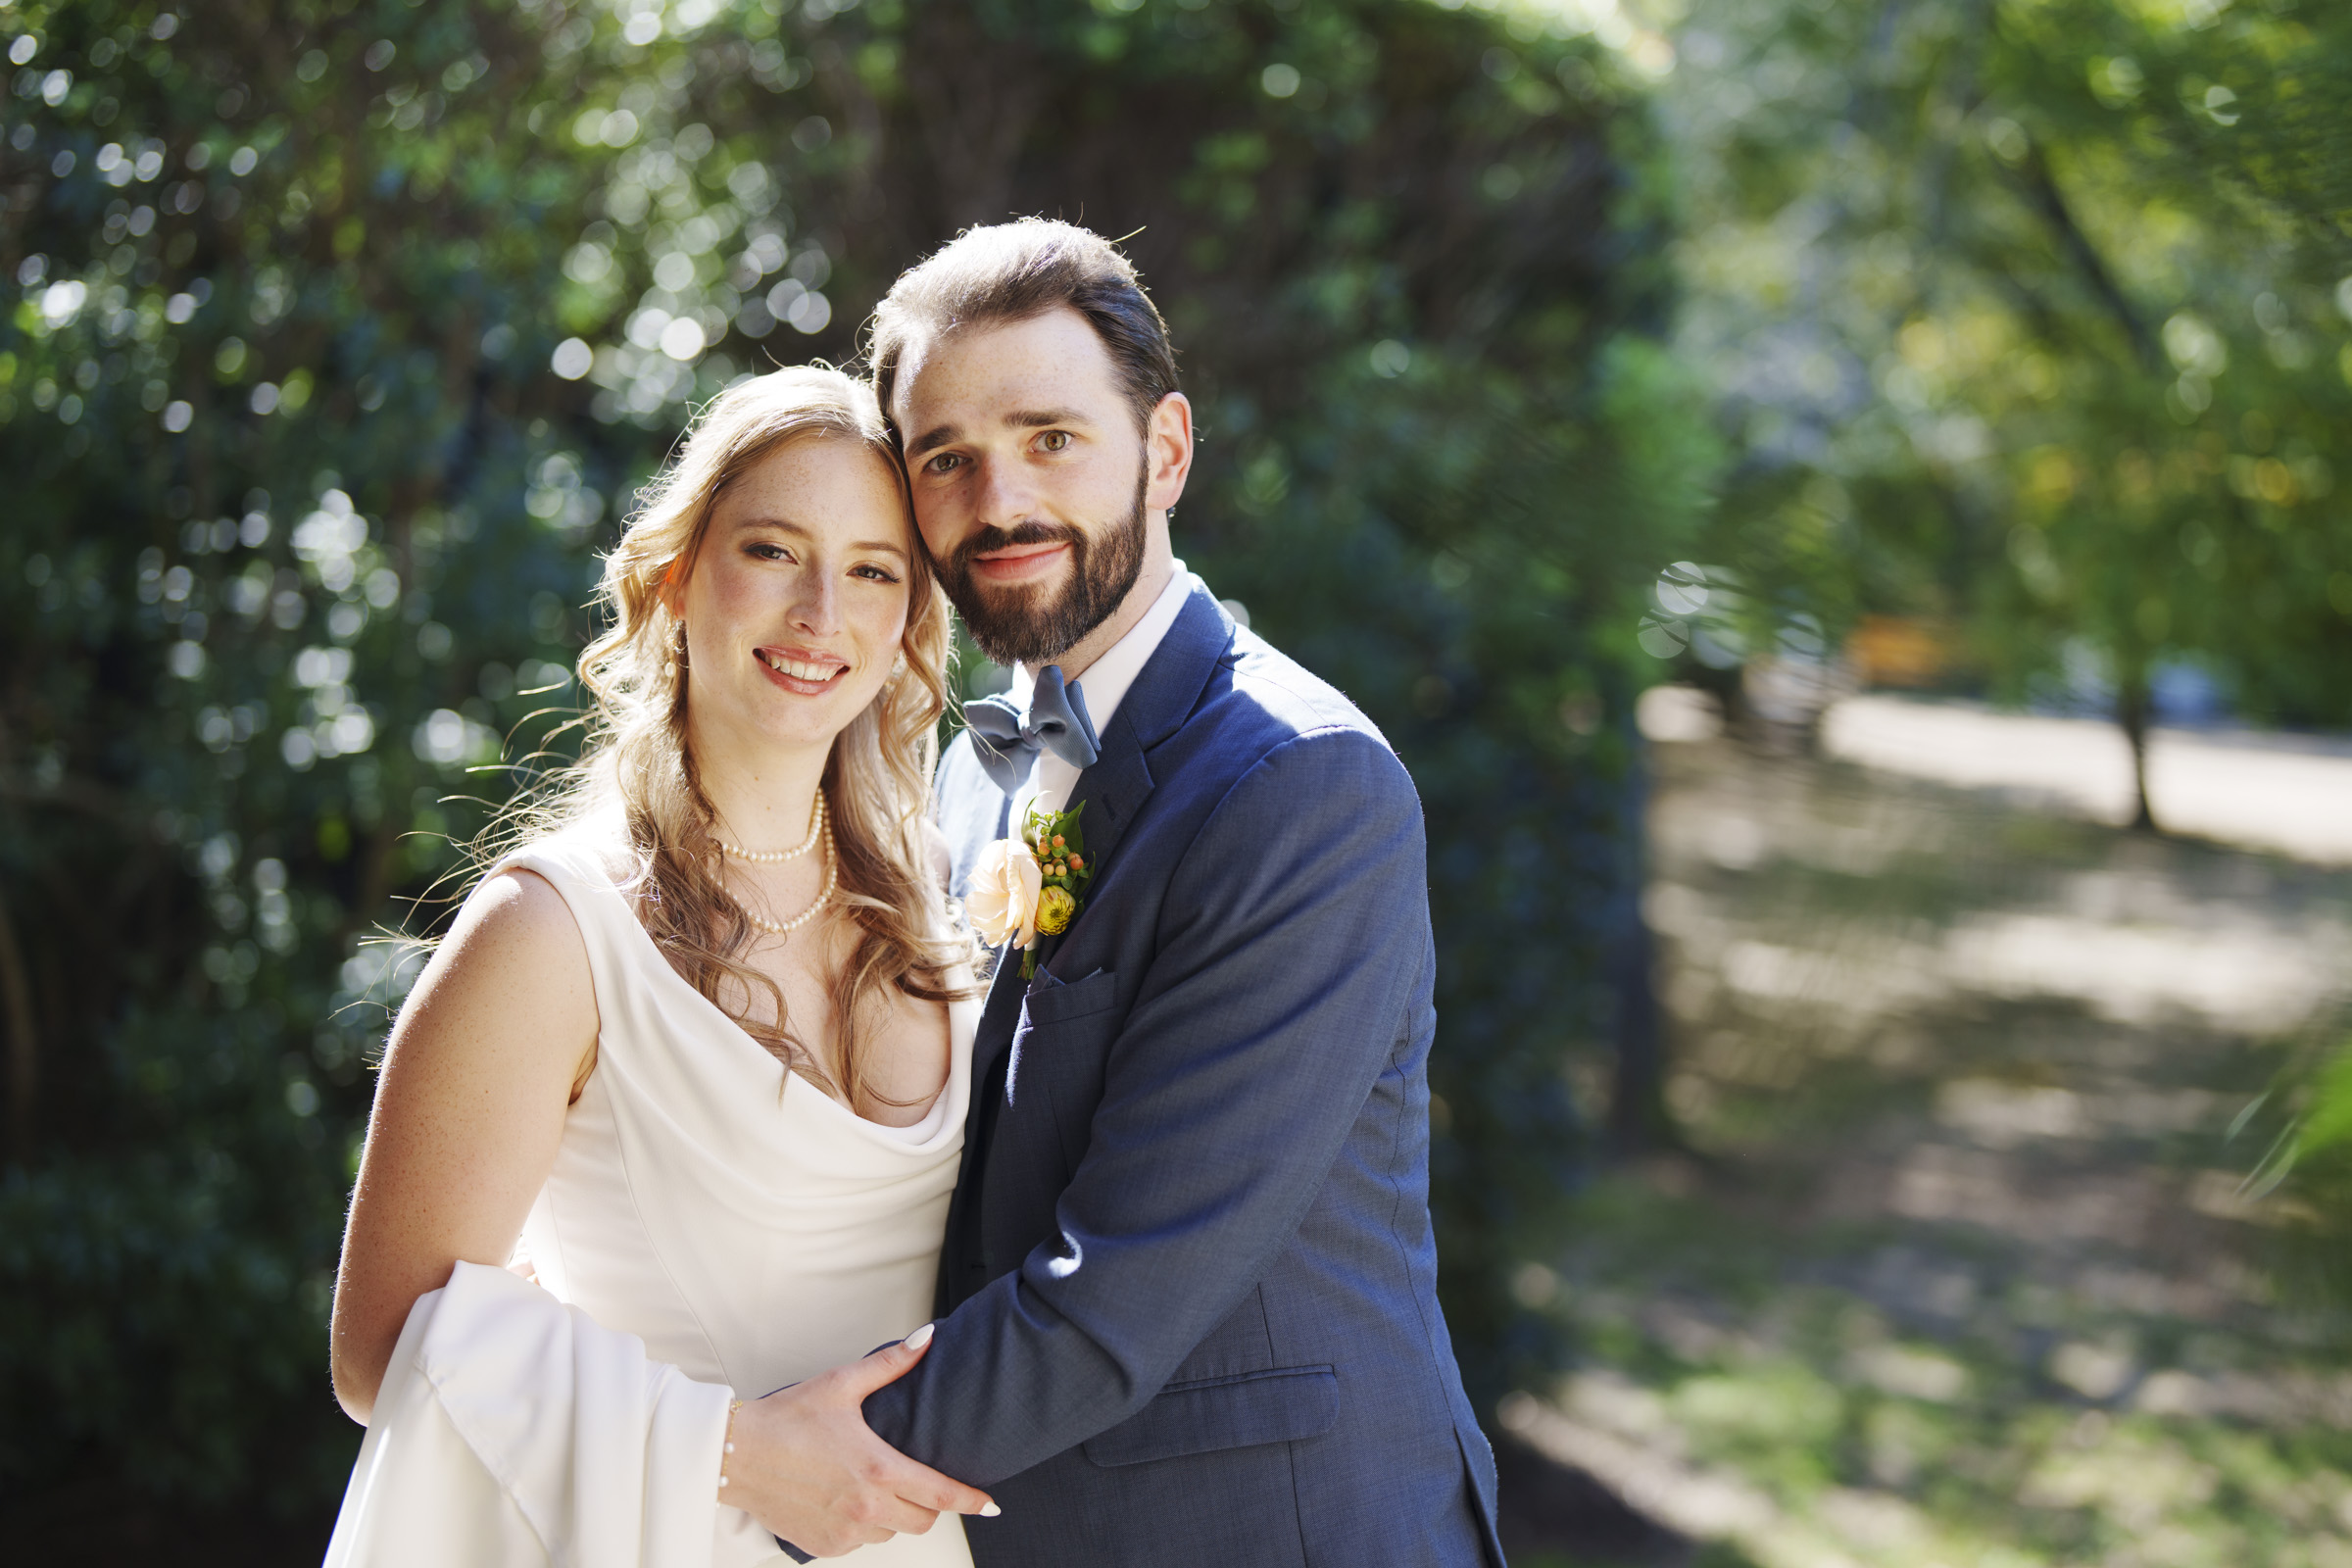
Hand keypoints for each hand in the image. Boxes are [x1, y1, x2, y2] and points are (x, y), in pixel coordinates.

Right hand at [724, 1325, 998, 1556]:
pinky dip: (861, 1524)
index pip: (942, 1494)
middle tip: (913, 1479)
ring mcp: (845, 1532)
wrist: (734, 1455)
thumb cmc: (786, 1419)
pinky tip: (843, 1498)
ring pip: (892, 1532)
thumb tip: (927, 1338)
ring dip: (892, 1514)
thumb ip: (890, 1364)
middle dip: (928, 1503)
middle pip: (923, 1519)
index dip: (972, 1501)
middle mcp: (867, 1507)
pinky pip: (860, 1541)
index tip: (991, 1506)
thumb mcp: (841, 1385)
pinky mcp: (824, 1546)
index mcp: (879, 1470)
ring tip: (868, 1483)